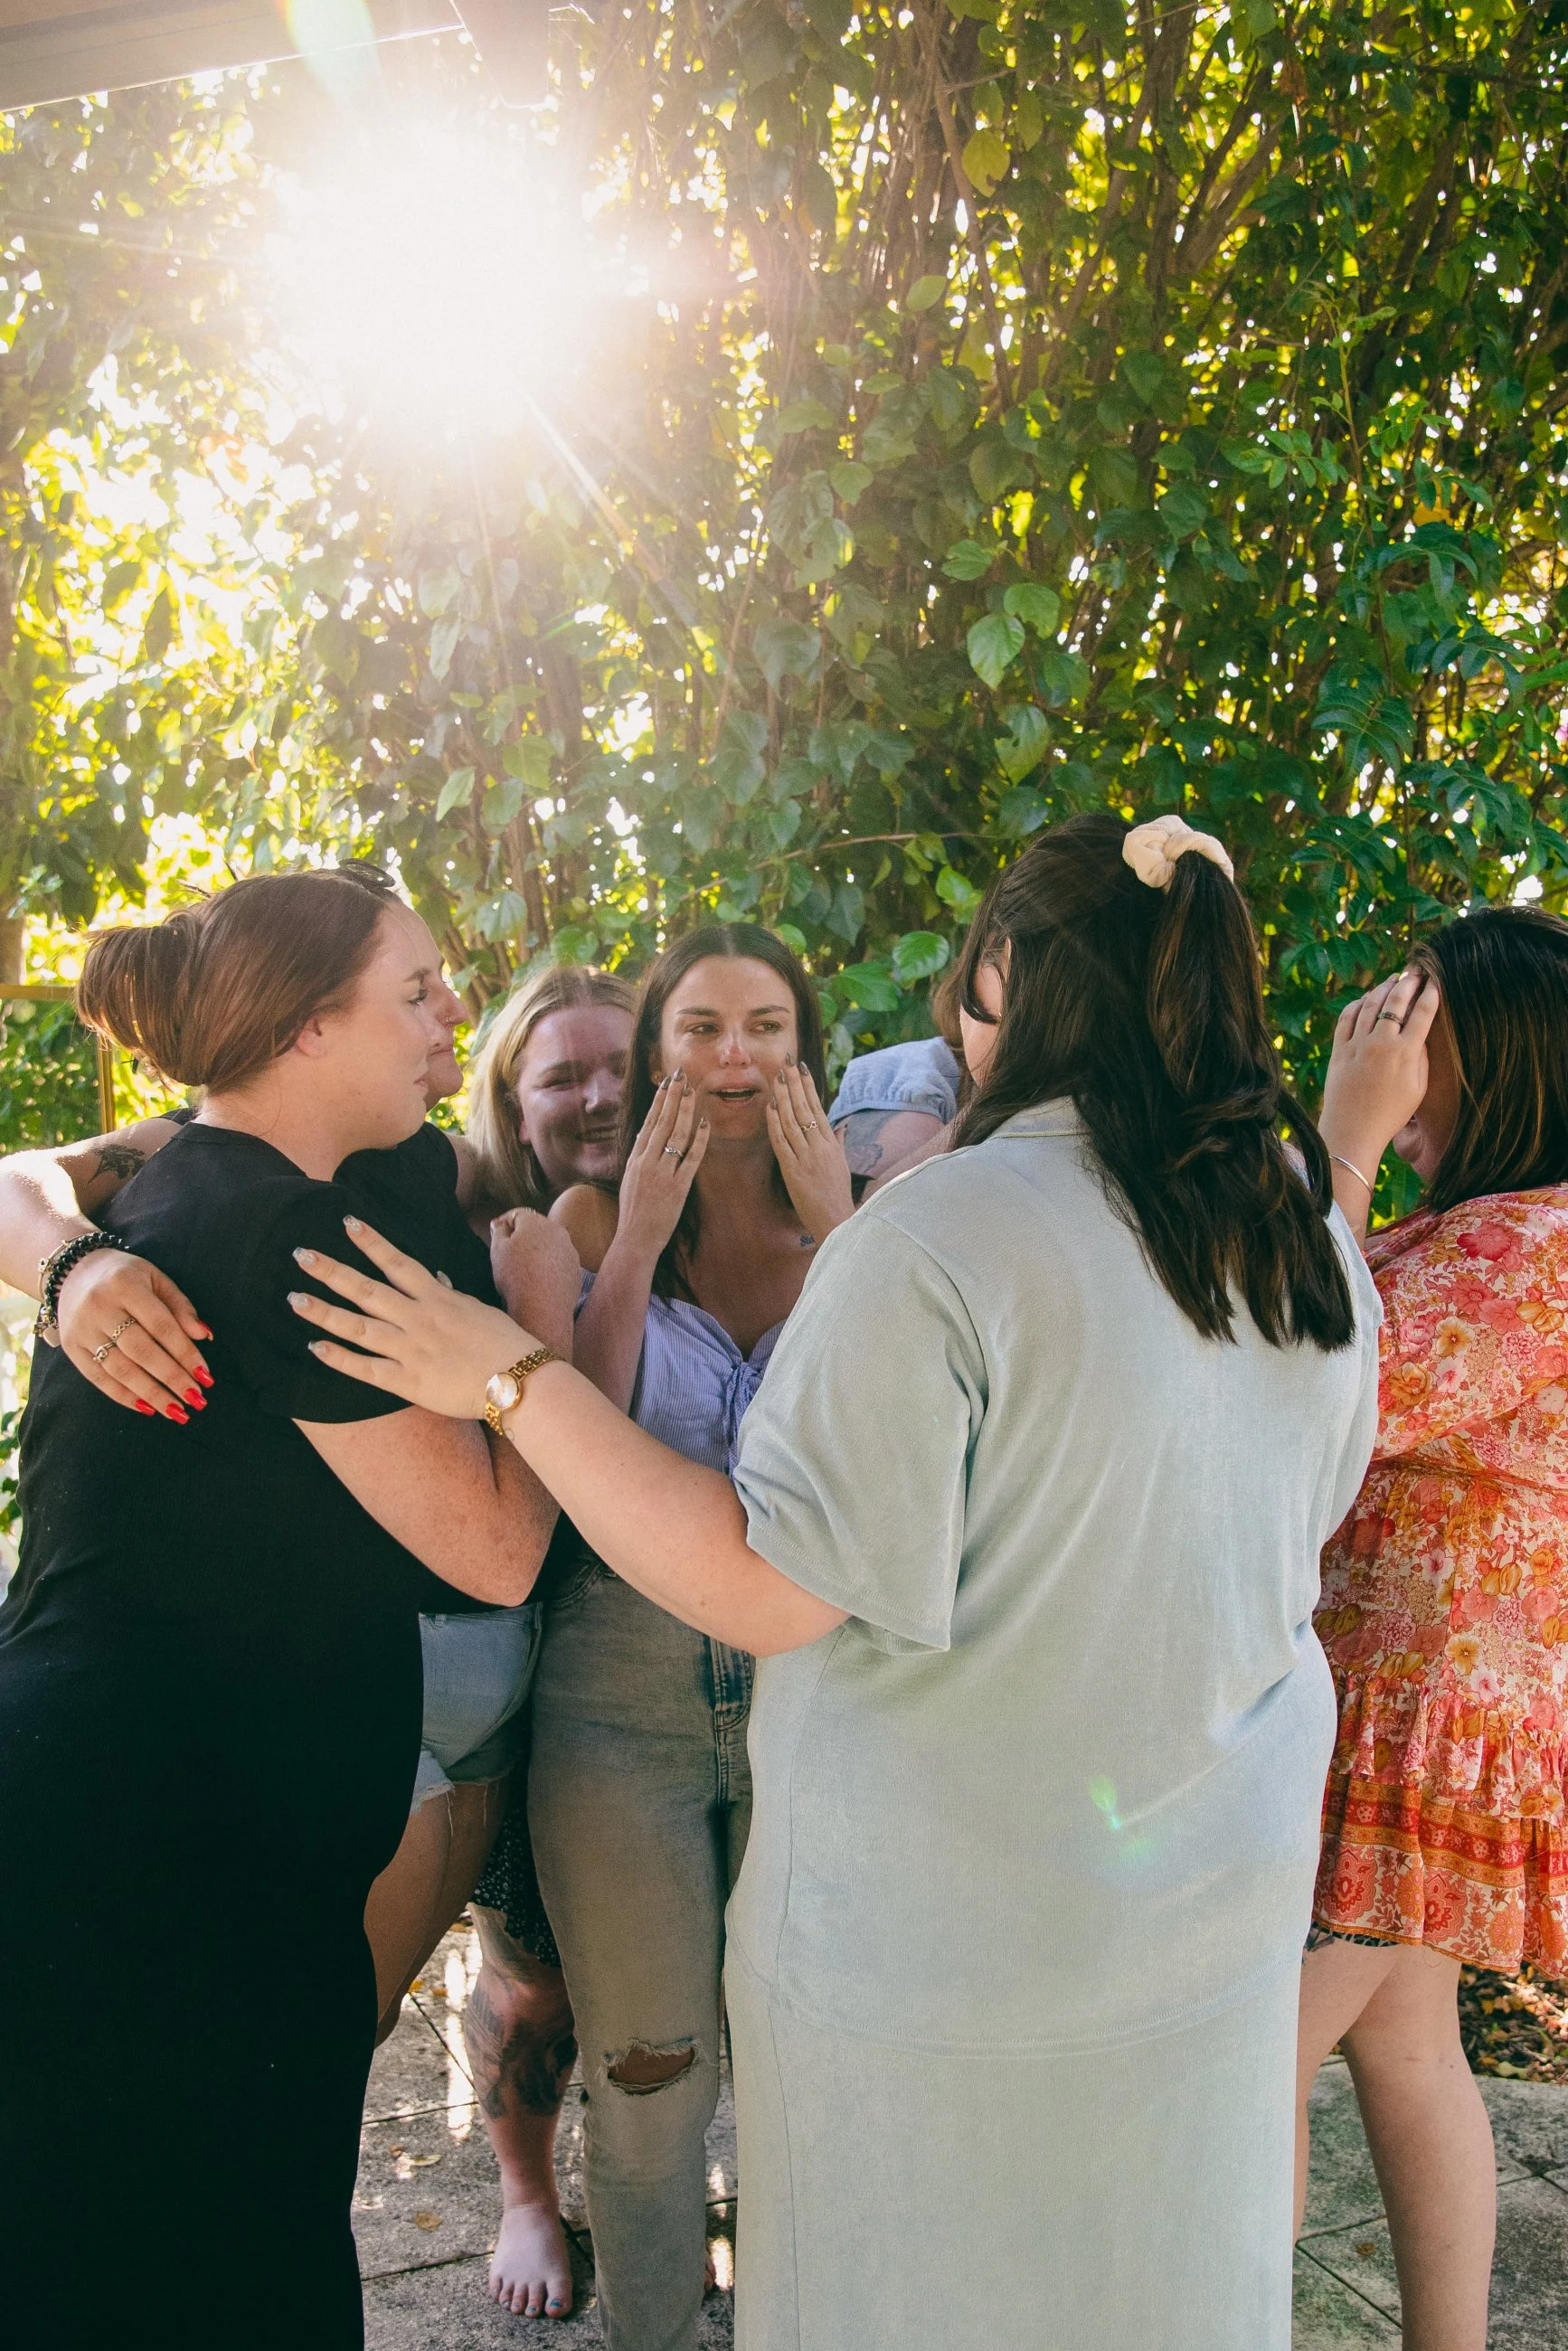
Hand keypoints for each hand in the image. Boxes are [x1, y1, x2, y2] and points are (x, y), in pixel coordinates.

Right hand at [56, 1248, 211, 1420]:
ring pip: (120, 1369)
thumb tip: (204, 1335)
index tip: (206, 1376)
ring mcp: (82, 1330)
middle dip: (172, 1379)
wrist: (73, 1271)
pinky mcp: (71, 1347)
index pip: (161, 1326)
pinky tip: (148, 1408)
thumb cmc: (125, 1276)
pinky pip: (99, 1378)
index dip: (185, 1353)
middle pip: (141, 1351)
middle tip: (197, 1399)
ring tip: (177, 1411)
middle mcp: (100, 1308)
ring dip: (152, 1394)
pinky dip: (124, 1396)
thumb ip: (180, 1306)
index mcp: (126, 1286)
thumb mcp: (155, 1278)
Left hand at [291, 1218, 542, 1418]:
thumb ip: (451, 1295)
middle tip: (300, 1255)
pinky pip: (367, 1369)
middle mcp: (419, 1319)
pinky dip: (340, 1358)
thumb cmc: (505, 1344)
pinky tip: (314, 1347)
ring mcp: (412, 1350)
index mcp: (438, 1299)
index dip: (371, 1242)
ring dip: (325, 1312)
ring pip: (359, 1327)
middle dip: (332, 1271)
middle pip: (368, 1290)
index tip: (346, 1222)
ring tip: (294, 1299)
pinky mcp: (409, 1382)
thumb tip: (436, 1279)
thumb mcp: (478, 1310)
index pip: (399, 1262)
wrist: (522, 1381)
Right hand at [489, 1207, 580, 1357]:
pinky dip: (549, 1265)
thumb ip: (499, 1232)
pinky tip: (538, 1280)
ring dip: (537, 1250)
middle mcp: (557, 1231)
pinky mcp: (576, 1268)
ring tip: (523, 1269)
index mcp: (536, 1222)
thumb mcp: (498, 1251)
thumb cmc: (515, 1276)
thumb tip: (500, 1223)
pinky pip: (559, 1261)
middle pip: (536, 1227)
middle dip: (522, 1235)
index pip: (518, 1214)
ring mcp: (570, 1250)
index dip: (504, 1223)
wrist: (543, 1307)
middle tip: (508, 1252)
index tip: (496, 1233)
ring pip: (549, 1244)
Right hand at [611, 1074, 709, 1265]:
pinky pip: (691, 1159)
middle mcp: (647, 1162)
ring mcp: (662, 1174)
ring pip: (676, 1135)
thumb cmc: (634, 1211)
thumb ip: (639, 1157)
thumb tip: (646, 1135)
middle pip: (661, 1122)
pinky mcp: (678, 1187)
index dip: (658, 1101)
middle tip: (681, 1075)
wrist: (635, 1239)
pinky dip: (699, 1140)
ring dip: (685, 1111)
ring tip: (692, 1091)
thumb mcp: (631, 1180)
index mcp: (635, 1159)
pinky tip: (705, 1124)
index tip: (667, 1083)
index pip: (648, 1123)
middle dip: (673, 1097)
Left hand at [766, 1060, 853, 1242]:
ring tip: (776, 1077)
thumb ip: (839, 1143)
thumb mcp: (841, 1164)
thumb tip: (841, 1126)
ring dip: (783, 1097)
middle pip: (804, 1108)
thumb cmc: (838, 1194)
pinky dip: (774, 1123)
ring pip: (792, 1121)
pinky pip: (782, 1142)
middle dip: (794, 1083)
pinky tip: (769, 1107)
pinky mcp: (793, 1170)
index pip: (818, 1107)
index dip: (808, 1086)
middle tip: (786, 1062)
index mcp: (832, 1143)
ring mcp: (806, 1157)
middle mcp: (820, 1146)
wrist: (837, 1221)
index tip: (801, 1067)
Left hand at [1319, 967, 1441, 1190]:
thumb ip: (1422, 1058)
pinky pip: (1347, 1017)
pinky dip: (1357, 1003)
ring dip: (1383, 987)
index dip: (1431, 993)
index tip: (1437, 981)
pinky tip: (1366, 998)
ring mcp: (1357, 1045)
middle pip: (1396, 1001)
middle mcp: (1380, 1044)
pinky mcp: (1338, 1050)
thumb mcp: (1418, 1089)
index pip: (1422, 1013)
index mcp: (1405, 1053)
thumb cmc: (1391, 1115)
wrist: (1352, 1132)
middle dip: (1409, 982)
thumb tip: (1421, 1034)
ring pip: (1370, 1004)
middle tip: (1416, 971)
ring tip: (1393, 979)